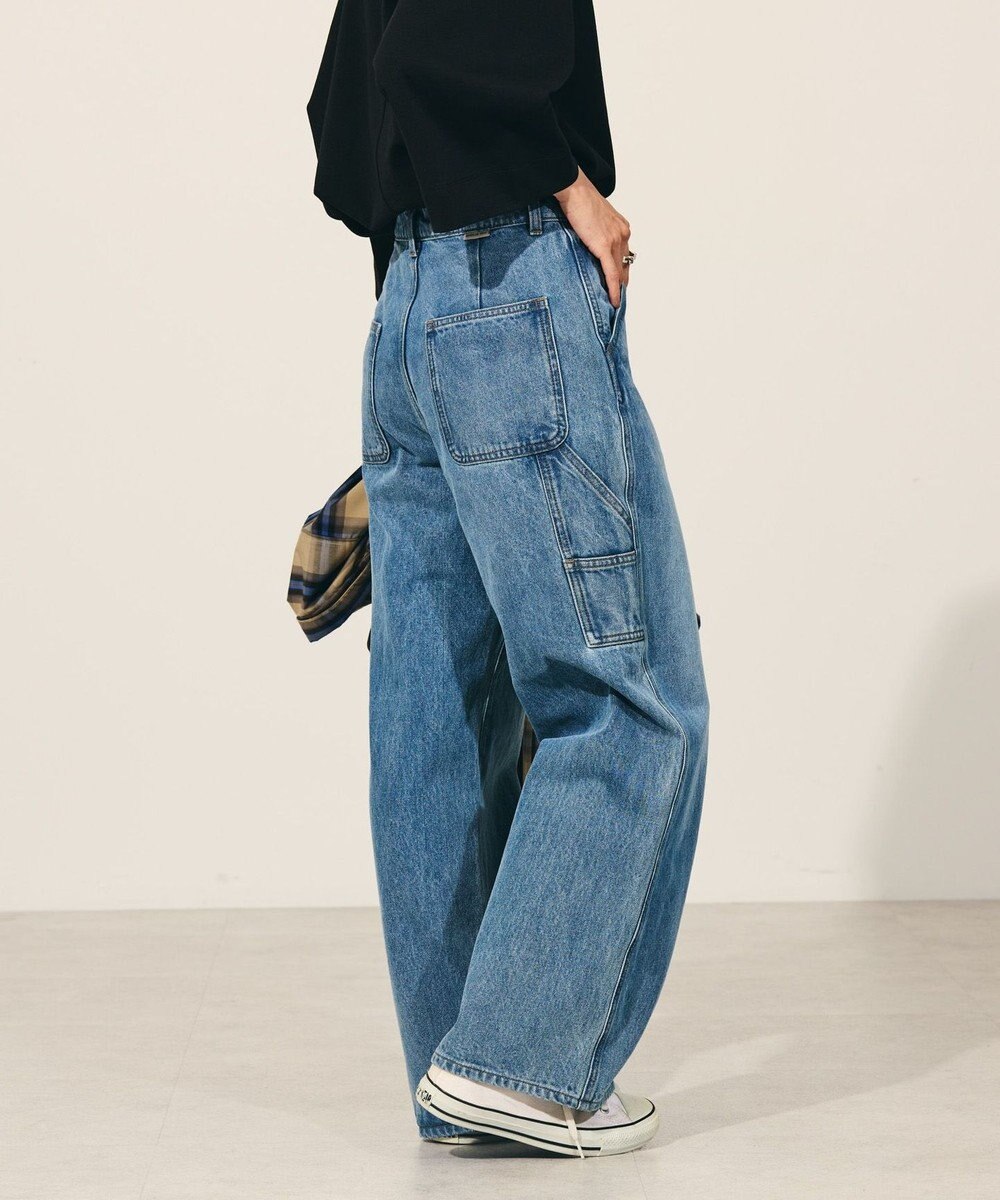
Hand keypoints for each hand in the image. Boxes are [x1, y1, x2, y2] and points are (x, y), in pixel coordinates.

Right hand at [553, 168, 631, 307]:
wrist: (574, 190)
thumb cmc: (579, 200)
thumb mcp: (593, 218)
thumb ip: (597, 233)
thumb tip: (591, 245)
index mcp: (621, 227)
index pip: (624, 256)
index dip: (622, 272)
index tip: (620, 285)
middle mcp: (623, 234)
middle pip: (625, 266)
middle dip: (622, 283)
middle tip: (617, 299)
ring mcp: (616, 240)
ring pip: (620, 273)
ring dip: (618, 290)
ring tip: (614, 305)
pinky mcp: (605, 246)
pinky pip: (612, 274)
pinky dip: (614, 289)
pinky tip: (613, 301)